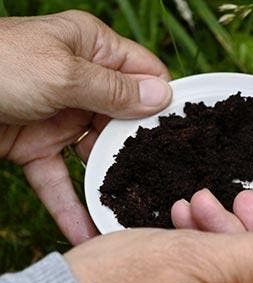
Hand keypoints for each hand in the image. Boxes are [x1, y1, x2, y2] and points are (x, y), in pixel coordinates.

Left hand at [0, 10, 171, 243]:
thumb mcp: (63, 74)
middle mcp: (81, 81)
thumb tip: (165, 97)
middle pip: (126, 120)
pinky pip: (59, 179)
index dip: (166, 101)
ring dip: (111, 184)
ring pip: (96, 155)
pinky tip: (88, 233)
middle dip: (142, 153)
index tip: (188, 135)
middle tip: (170, 184)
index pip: (145, 73)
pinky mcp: (33, 147)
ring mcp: (58, 116)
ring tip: (136, 214)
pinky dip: (70, 206)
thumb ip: (115, 90)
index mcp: (92, 48)